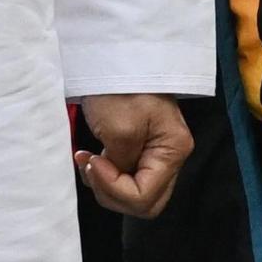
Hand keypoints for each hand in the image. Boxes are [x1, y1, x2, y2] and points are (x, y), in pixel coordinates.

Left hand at [76, 94, 192, 219]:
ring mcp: (156, 155)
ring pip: (133, 194)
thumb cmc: (121, 90)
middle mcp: (170, 157)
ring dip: (105, 184)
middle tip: (93, 168)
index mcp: (174, 152)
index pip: (145, 197)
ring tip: (88, 158)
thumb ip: (122, 166)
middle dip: (112, 193)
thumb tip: (117, 181)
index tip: (95, 161)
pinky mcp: (140, 150)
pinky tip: (92, 156)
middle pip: (144, 202)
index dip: (115, 188)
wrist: (115, 59)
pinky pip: (125, 179)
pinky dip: (105, 175)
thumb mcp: (120, 130)